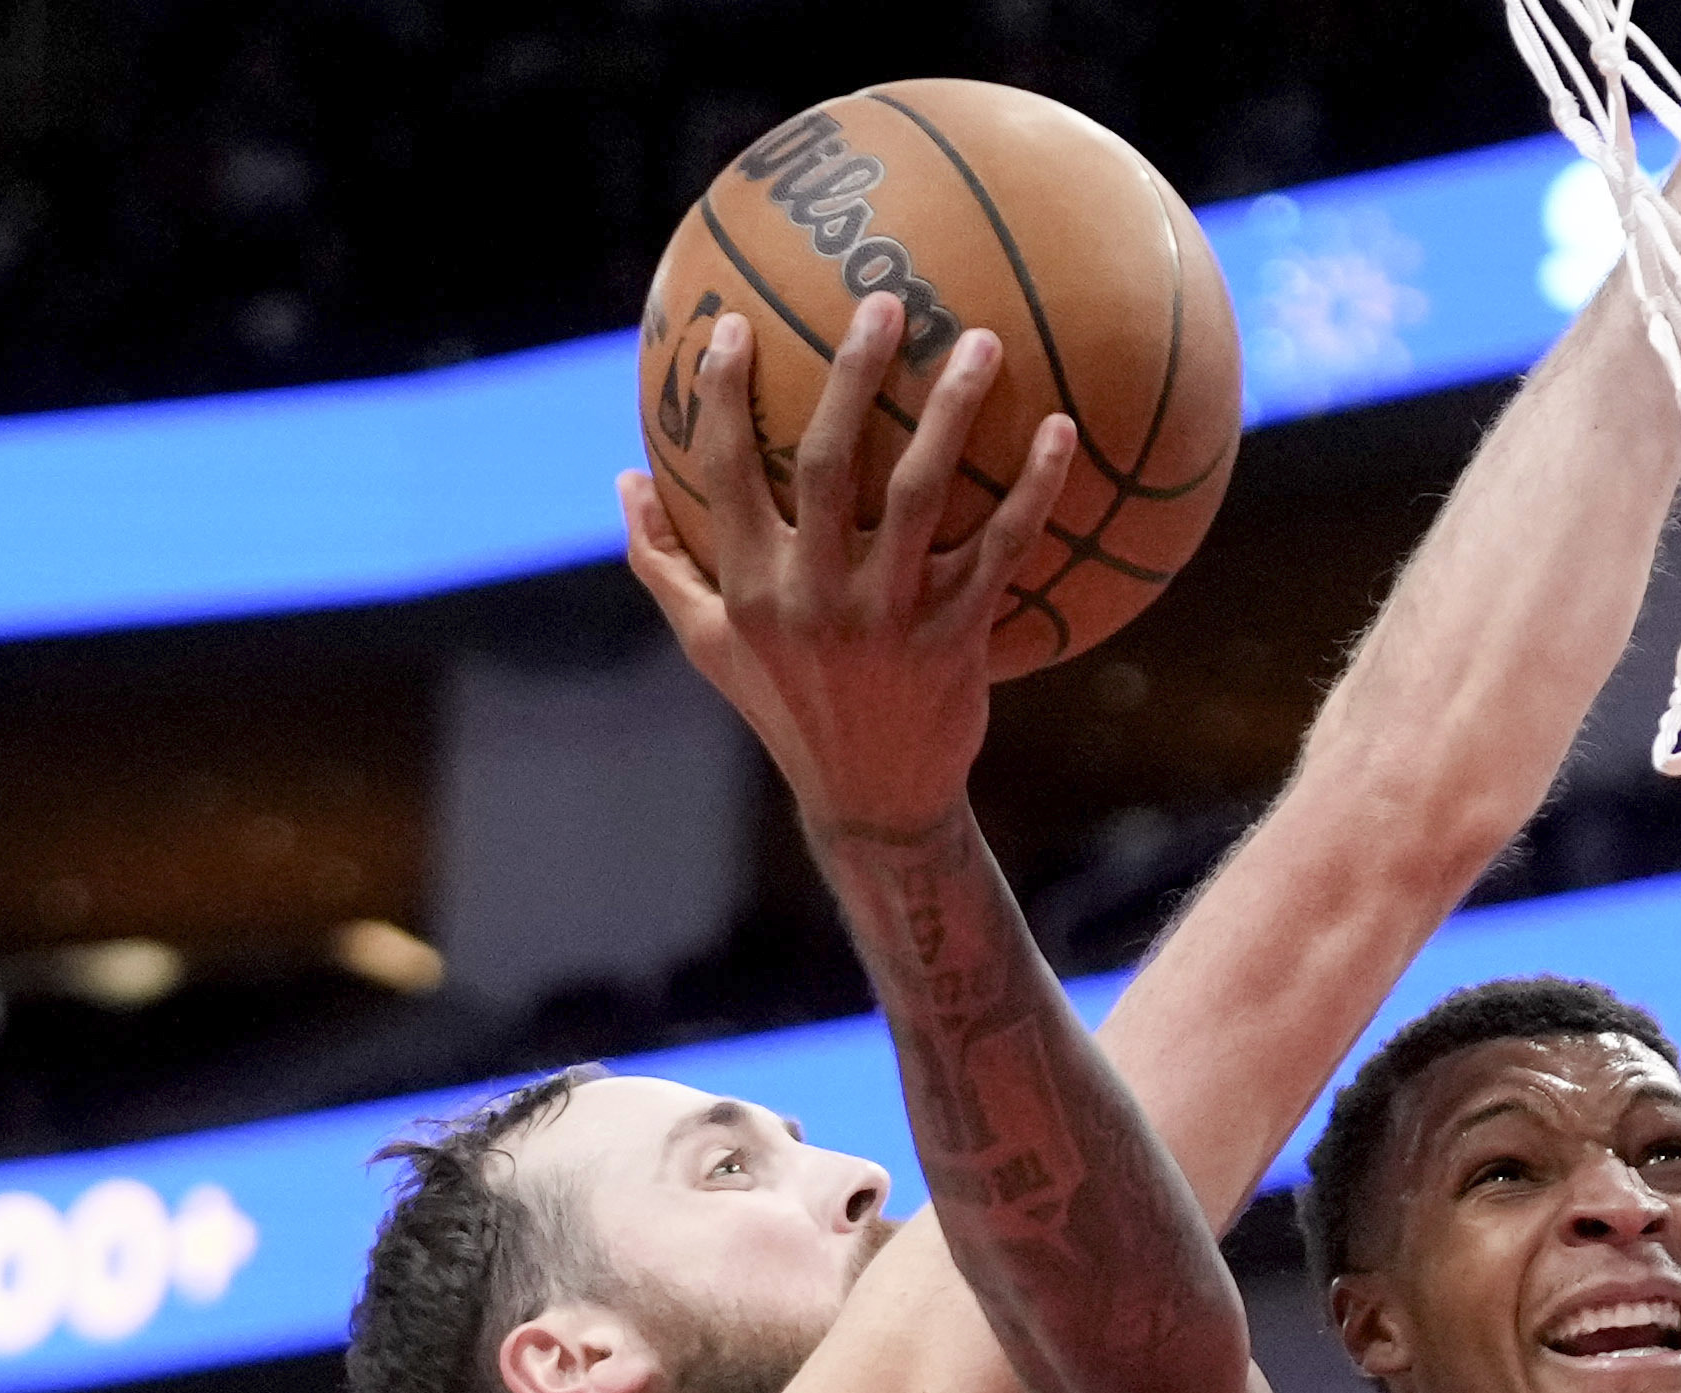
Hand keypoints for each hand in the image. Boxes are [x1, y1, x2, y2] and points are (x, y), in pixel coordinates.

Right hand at [614, 297, 1071, 843]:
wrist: (873, 801)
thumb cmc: (787, 708)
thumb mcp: (712, 645)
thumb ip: (663, 562)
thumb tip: (621, 479)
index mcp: (749, 586)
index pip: (724, 471)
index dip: (723, 394)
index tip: (730, 323)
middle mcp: (813, 595)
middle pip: (827, 461)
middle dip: (852, 374)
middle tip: (884, 302)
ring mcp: (887, 617)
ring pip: (920, 492)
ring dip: (951, 411)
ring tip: (985, 344)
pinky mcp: (955, 639)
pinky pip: (1001, 549)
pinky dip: (1033, 490)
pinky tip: (1060, 432)